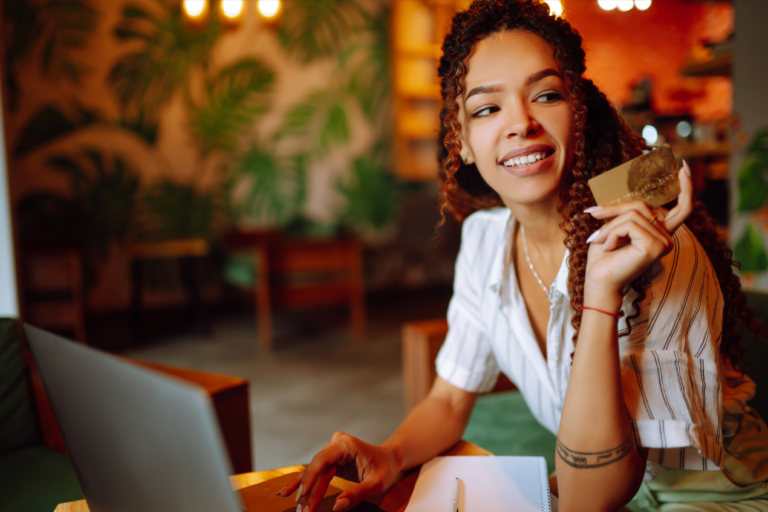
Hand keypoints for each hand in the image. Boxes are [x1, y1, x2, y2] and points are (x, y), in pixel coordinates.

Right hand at [277, 431, 398, 511]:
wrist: (390, 459)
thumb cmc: (385, 469)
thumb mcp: (376, 483)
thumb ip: (357, 494)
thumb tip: (337, 507)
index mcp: (345, 444)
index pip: (322, 461)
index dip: (310, 480)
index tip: (303, 498)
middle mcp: (335, 444)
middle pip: (316, 469)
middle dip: (308, 491)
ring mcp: (332, 451)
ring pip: (314, 473)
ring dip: (305, 491)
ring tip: (294, 506)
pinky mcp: (330, 459)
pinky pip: (316, 473)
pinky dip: (303, 483)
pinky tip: (287, 492)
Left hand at [583, 161, 693, 300]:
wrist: (598, 281)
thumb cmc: (604, 257)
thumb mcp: (614, 227)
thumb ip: (627, 212)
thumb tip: (620, 189)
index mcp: (661, 234)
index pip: (682, 208)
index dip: (686, 187)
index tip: (683, 166)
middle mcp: (667, 238)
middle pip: (643, 205)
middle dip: (614, 209)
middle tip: (593, 214)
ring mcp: (664, 242)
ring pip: (633, 213)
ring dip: (610, 225)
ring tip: (600, 241)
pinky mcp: (654, 246)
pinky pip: (629, 223)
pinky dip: (612, 232)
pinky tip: (607, 247)